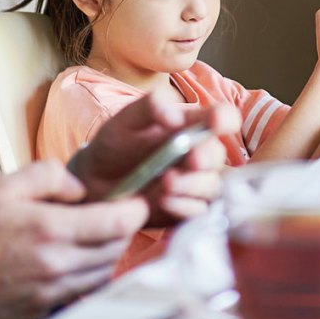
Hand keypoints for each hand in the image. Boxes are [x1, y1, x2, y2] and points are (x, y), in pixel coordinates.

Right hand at [0, 163, 147, 318]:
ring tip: (91, 235)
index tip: (134, 200)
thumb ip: (49, 176)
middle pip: (115, 250)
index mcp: (50, 231)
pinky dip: (84, 276)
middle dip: (122, 229)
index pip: (117, 223)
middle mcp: (56, 266)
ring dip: (106, 254)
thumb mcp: (2, 185)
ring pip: (101, 274)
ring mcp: (49, 294)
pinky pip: (78, 294)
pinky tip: (68, 259)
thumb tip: (78, 189)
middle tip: (112, 213)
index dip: (134, 209)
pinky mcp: (39, 312)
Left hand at [68, 90, 236, 226]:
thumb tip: (175, 116)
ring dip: (193, 184)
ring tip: (166, 183)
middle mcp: (199, 154)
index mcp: (192, 125)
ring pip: (211, 186)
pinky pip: (198, 212)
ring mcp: (195, 183)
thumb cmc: (117, 143)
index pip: (223, 117)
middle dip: (206, 158)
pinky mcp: (187, 209)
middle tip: (191, 160)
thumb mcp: (128, 118)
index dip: (224, 119)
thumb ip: (152, 106)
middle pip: (218, 156)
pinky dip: (184, 206)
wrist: (95, 181)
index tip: (214, 122)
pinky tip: (164, 200)